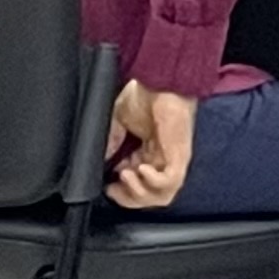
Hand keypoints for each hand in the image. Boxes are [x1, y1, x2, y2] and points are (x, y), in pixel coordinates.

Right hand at [106, 80, 199, 209]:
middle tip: (114, 188)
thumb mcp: (116, 123)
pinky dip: (153, 182)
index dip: (122, 194)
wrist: (158, 80)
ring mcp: (172, 160)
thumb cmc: (144, 95)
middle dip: (128, 198)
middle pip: (150, 198)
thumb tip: (98, 163)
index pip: (138, 188)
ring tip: (125, 175)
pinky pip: (171, 182)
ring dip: (139, 193)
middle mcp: (161, 162)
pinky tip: (140, 169)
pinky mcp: (180, 155)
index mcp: (146, 155)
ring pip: (162, 196)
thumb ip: (109, 143)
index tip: (107, 187)